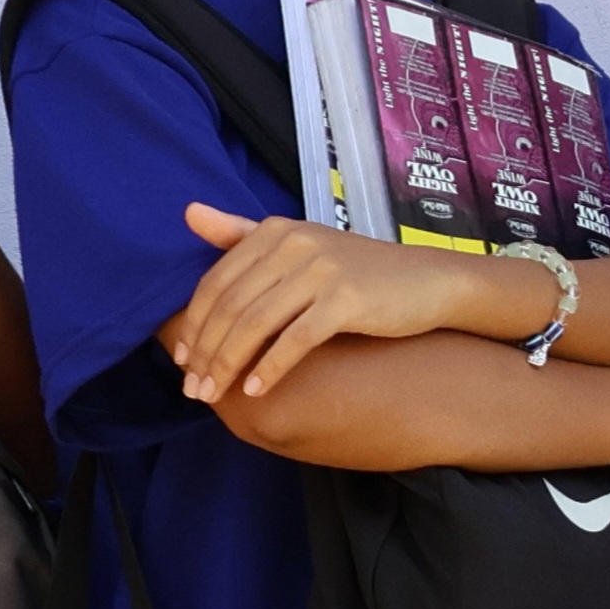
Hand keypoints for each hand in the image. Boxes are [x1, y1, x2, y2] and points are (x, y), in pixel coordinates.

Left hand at [173, 203, 474, 399]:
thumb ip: (241, 232)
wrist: (426, 281)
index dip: (193, 325)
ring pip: (256, 324)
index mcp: (275, 231)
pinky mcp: (346, 299)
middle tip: (194, 390)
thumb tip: (188, 213)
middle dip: (206, 353)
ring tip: (215, 395)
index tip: (183, 362)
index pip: (216, 282)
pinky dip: (270, 368)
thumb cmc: (357, 270)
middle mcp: (293, 244)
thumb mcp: (298, 242)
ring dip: (228, 365)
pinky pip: (295, 339)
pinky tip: (257, 391)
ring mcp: (320, 270)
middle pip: (231, 306)